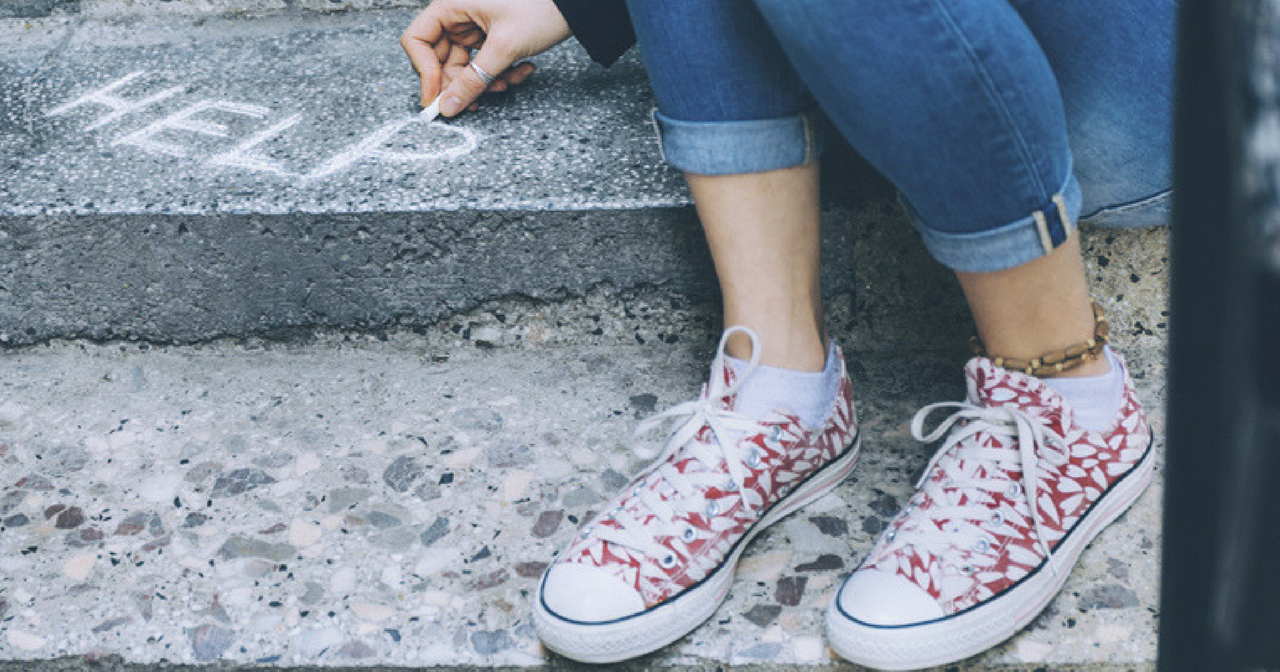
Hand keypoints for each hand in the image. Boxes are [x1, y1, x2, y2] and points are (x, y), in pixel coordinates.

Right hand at [400, 0, 571, 116]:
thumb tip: (448, 107)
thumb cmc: (542, 8)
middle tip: (474, 104)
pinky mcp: (492, 37)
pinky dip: (501, 73)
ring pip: (466, 67)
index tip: (435, 99)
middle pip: (441, 59)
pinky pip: (485, 64)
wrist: (577, 5)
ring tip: (509, 83)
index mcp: (452, 5)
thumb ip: (474, 80)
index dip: (422, 71)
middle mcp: (459, 15)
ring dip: (486, 82)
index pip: (417, 40)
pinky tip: (523, 71)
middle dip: (460, 84)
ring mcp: (476, 27)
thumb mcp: (505, 48)